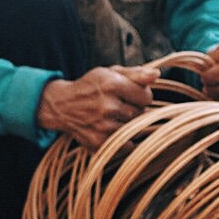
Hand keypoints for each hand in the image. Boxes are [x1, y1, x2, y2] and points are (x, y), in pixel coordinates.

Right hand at [36, 64, 157, 149]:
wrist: (62, 105)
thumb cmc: (90, 87)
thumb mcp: (109, 73)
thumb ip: (135, 73)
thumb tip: (156, 74)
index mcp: (112, 85)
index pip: (146, 97)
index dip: (141, 95)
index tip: (131, 95)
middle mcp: (108, 106)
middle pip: (140, 113)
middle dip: (133, 109)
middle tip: (118, 105)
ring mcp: (103, 126)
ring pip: (134, 129)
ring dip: (127, 124)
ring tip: (113, 117)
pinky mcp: (99, 142)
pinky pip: (127, 146)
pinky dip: (123, 140)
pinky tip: (111, 130)